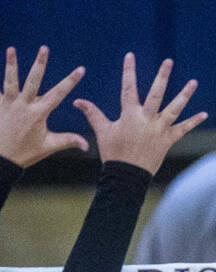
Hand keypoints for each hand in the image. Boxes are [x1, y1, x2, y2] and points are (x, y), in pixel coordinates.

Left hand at [0, 45, 88, 165]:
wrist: (2, 157)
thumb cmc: (26, 152)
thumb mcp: (48, 146)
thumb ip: (68, 141)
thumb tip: (87, 145)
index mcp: (39, 114)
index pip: (58, 94)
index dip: (70, 81)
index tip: (80, 69)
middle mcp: (24, 106)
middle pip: (33, 80)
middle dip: (40, 64)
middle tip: (45, 48)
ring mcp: (9, 103)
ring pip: (11, 80)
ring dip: (12, 64)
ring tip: (12, 49)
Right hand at [73, 53, 205, 174]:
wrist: (127, 175)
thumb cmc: (114, 153)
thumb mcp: (102, 131)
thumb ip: (93, 113)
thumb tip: (77, 100)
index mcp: (130, 114)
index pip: (128, 87)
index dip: (129, 71)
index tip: (129, 55)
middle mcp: (147, 119)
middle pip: (156, 93)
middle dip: (162, 76)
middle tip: (169, 61)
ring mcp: (159, 129)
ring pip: (174, 108)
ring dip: (184, 95)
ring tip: (194, 82)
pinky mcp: (168, 140)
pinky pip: (183, 129)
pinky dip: (194, 121)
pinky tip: (204, 114)